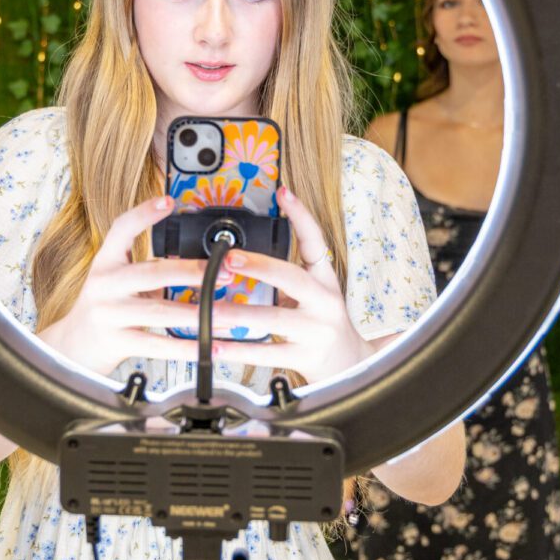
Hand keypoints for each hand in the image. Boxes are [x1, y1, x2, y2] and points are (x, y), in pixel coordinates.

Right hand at [36, 195, 214, 374]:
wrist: (74, 346)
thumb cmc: (106, 307)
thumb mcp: (118, 279)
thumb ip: (149, 268)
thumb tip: (199, 262)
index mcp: (105, 262)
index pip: (120, 229)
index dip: (143, 214)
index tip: (169, 201)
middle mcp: (104, 284)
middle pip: (153, 272)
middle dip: (193, 272)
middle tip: (225, 272)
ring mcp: (109, 314)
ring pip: (160, 311)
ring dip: (200, 313)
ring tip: (230, 313)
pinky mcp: (117, 342)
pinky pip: (159, 345)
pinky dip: (188, 347)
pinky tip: (211, 346)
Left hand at [204, 186, 371, 383]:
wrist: (351, 367)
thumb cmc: (321, 325)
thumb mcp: (314, 295)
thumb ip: (286, 278)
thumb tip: (238, 258)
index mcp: (325, 280)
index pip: (316, 242)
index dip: (301, 216)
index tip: (283, 192)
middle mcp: (325, 302)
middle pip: (292, 278)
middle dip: (258, 267)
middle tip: (228, 259)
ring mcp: (317, 330)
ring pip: (274, 318)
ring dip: (237, 313)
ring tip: (209, 307)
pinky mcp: (307, 357)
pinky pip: (268, 353)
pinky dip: (239, 349)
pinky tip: (217, 345)